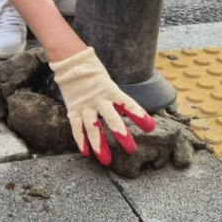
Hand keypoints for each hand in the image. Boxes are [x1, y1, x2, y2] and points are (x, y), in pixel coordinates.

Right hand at [50, 47, 155, 164]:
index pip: (128, 104)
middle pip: (111, 119)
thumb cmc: (94, 72)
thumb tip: (129, 114)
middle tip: (131, 150)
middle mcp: (99, 99)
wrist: (71, 61)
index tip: (150, 127)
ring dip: (98, 144)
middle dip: (121, 134)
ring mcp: (85, 105)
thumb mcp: (109, 83)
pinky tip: (85, 153)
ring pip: (92, 127)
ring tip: (105, 160)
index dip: (139, 115)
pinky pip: (76, 127)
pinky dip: (80, 140)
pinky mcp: (73, 109)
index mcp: (111, 90)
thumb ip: (116, 99)